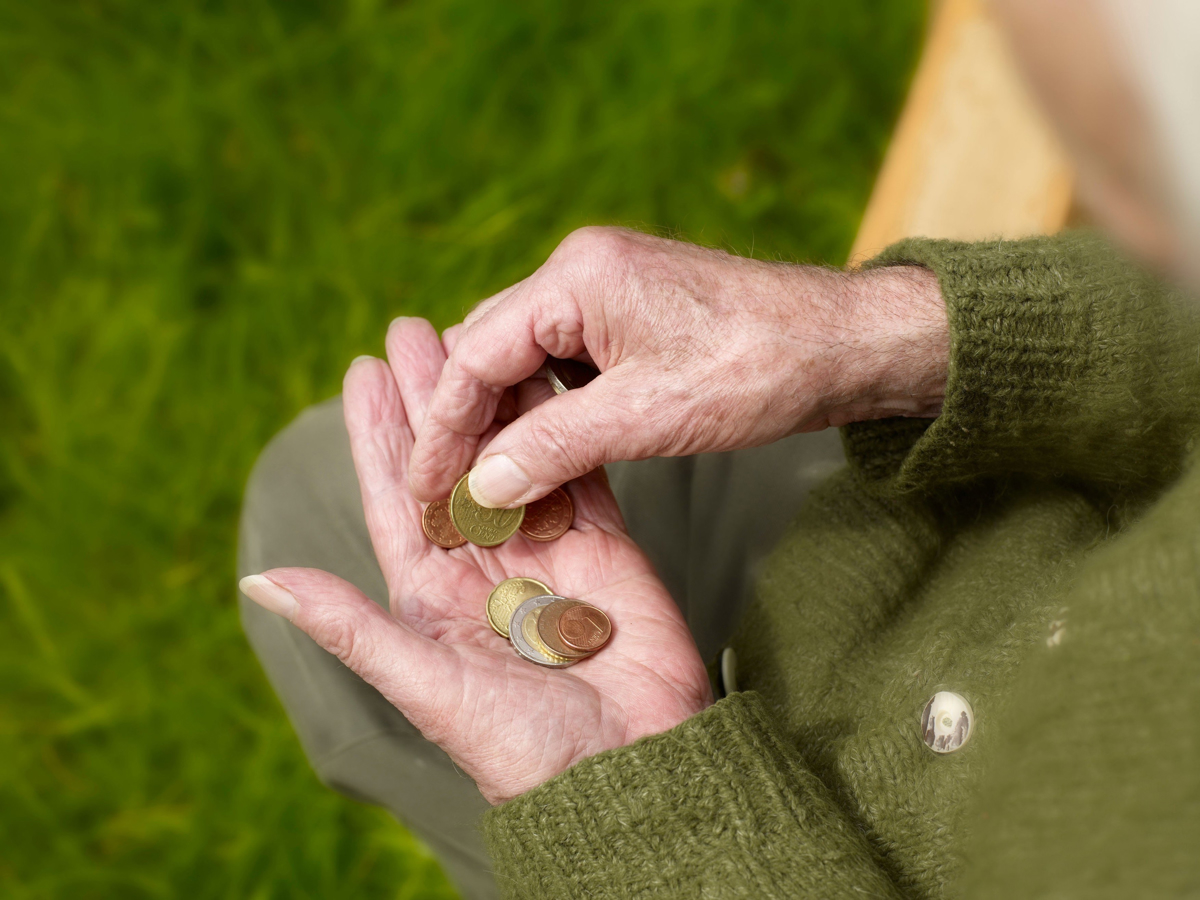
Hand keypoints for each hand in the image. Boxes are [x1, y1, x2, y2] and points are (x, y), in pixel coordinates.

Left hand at [240, 318, 712, 804]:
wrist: (631, 768)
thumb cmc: (523, 747)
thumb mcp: (425, 684)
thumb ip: (351, 625)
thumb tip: (261, 580)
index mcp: (431, 594)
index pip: (396, 497)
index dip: (378, 432)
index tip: (363, 370)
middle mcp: (483, 564)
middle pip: (450, 461)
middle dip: (432, 396)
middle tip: (416, 329)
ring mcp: (546, 550)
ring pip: (511, 454)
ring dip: (494, 397)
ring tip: (478, 335)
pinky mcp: (604, 547)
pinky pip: (575, 471)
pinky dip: (559, 425)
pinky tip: (545, 380)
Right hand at [408, 226, 947, 508]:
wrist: (846, 342)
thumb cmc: (759, 369)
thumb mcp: (647, 417)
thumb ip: (552, 448)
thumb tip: (480, 487)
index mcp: (575, 278)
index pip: (474, 357)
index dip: (444, 430)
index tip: (426, 491)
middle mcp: (580, 269)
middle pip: (489, 350)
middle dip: (468, 424)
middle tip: (454, 496)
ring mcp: (607, 287)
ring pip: (525, 357)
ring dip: (508, 418)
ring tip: (493, 485)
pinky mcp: (631, 312)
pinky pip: (564, 359)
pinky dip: (549, 407)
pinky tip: (548, 453)